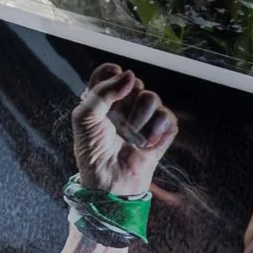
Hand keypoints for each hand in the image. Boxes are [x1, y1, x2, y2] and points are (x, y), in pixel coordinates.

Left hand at [70, 64, 176, 198]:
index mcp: (102, 99)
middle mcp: (124, 105)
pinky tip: (146, 142)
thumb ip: (103, 92)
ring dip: (140, 114)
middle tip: (118, 118)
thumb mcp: (85, 117)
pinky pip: (167, 116)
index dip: (111, 72)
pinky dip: (157, 127)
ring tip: (131, 133)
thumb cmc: (92, 151)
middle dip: (126, 98)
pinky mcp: (161, 132)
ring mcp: (143, 118)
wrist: (109, 181)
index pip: (110, 71)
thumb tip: (128, 75)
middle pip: (134, 81)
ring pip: (151, 97)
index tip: (110, 83)